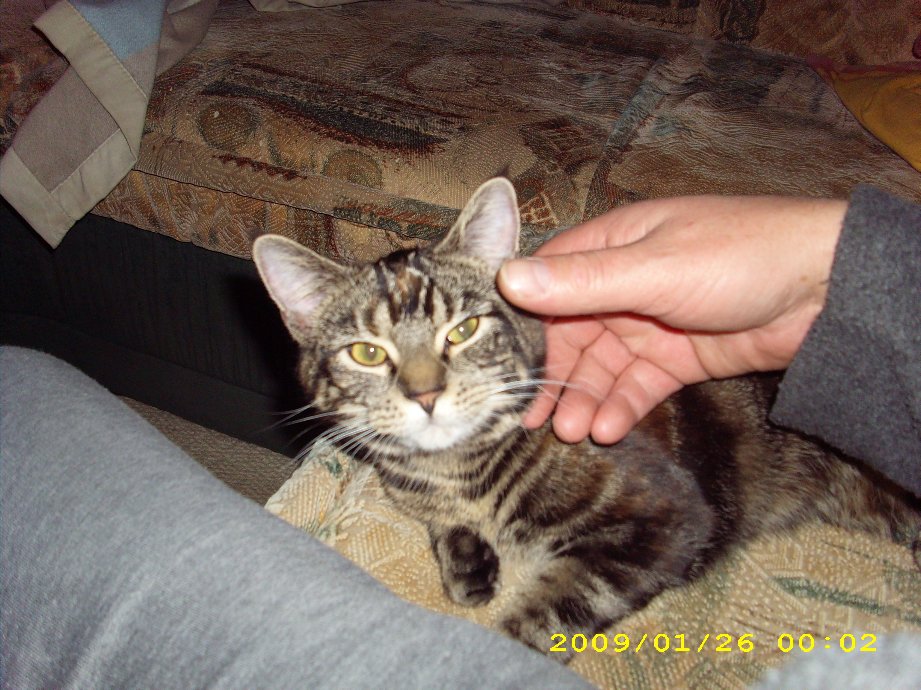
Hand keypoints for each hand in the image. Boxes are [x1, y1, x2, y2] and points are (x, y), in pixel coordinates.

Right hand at [497, 194, 846, 443]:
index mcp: (613, 245)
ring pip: (603, 366)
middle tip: (534, 420)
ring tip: (575, 433)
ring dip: (586, 398)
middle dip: (554, 376)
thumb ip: (583, 281)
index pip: (549, 281)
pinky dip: (623, 405)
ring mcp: (653, 322)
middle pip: (571, 333)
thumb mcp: (655, 269)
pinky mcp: (680, 357)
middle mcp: (624, 283)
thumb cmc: (740, 257)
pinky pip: (639, 384)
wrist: (828, 290)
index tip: (498, 365)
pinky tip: (611, 429)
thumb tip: (506, 278)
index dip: (522, 322)